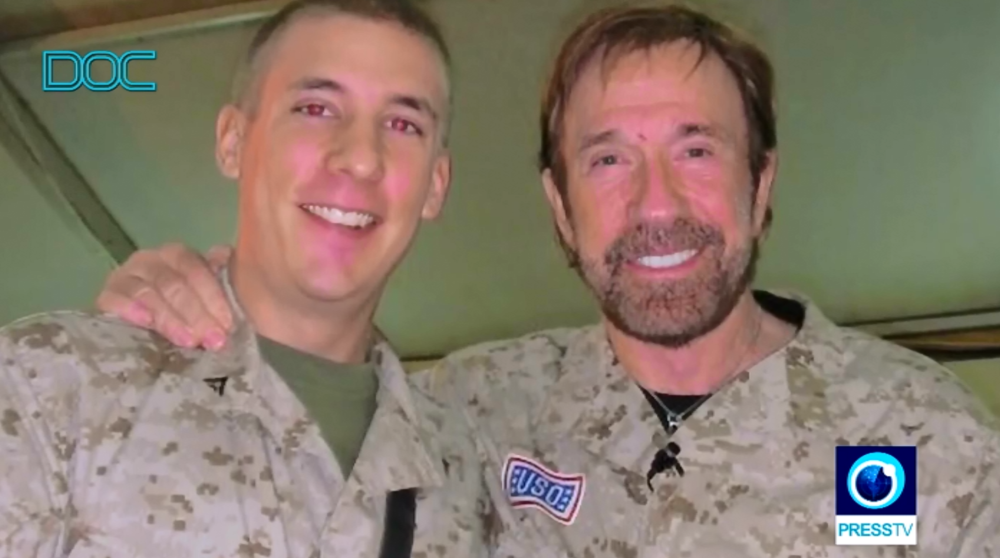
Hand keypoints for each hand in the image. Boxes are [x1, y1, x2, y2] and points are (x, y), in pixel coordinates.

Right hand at [95, 243, 234, 349]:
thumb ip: (221, 280)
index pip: (196, 269)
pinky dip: (130, 308)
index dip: (213, 296)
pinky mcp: (105, 296)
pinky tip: (146, 322)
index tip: (227, 323)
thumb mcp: (207, 296)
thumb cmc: (187, 311)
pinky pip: (113, 298)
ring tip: (188, 340)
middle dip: (196, 313)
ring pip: (147, 292)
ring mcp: (124, 276)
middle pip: (173, 283)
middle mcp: (150, 260)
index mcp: (178, 256)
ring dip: (170, 318)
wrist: (145, 328)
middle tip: (213, 339)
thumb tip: (227, 257)